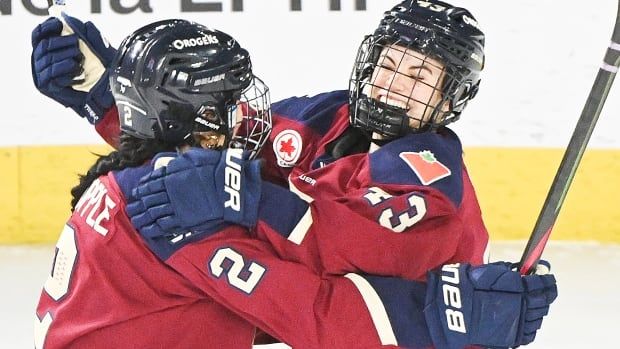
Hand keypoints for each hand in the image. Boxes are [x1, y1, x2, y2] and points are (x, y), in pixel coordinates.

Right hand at [31, 15, 115, 123]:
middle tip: (76, 42)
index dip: (47, 27)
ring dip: (65, 55)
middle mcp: (41, 61)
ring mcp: (42, 74)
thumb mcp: (98, 50)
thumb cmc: (101, 72)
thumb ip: (91, 36)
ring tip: (79, 58)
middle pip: (43, 45)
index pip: (38, 34)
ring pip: (47, 58)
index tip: (60, 24)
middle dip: (61, 41)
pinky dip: (64, 68)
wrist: (105, 94)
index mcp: (49, 50)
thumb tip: (86, 24)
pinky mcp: (47, 86)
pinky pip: (51, 73)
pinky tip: (75, 67)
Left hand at [126, 148, 261, 239]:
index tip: (136, 192)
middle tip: (131, 208)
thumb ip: (176, 163)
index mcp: (170, 176)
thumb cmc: (214, 169)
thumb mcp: (193, 158)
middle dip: (138, 205)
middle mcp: (169, 192)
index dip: (142, 189)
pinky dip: (154, 229)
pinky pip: (164, 225)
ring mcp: (176, 207)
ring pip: (152, 213)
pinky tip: (148, 231)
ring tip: (135, 220)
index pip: (150, 184)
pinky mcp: (184, 220)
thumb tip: (165, 165)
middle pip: (148, 200)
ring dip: (142, 217)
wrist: (228, 186)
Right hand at [424, 261, 557, 348]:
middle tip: (542, 290)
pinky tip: (524, 320)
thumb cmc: (469, 286)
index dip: (548, 280)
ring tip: (530, 305)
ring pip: (538, 319)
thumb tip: (524, 269)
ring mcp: (519, 324)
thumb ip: (510, 271)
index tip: (548, 277)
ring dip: (537, 311)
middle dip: (545, 295)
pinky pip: (530, 334)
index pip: (544, 284)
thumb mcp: (491, 271)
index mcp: (520, 289)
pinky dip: (530, 326)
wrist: (455, 309)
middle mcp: (524, 307)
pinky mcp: (512, 338)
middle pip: (544, 302)